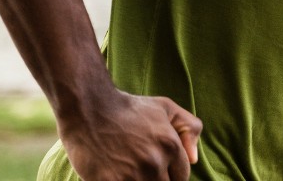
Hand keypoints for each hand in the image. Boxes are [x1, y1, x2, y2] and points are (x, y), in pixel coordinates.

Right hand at [59, 89, 202, 180]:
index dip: (171, 173)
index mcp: (170, 146)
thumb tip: (194, 158)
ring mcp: (132, 176)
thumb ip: (189, 128)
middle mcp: (154, 163)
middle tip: (141, 167)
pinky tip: (115, 174)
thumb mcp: (165, 108)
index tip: (157, 166)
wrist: (88, 109)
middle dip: (157, 180)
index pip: (182, 176)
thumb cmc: (128, 109)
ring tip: (129, 170)